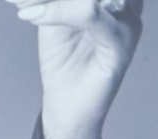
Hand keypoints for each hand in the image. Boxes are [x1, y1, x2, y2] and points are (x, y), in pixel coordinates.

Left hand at [6, 0, 142, 138]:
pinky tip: (32, 15)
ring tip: (28, 4)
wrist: (66, 109)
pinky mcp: (121, 46)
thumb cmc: (63, 62)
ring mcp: (129, 24)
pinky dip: (58, 12)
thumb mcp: (54, 16)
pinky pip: (90, 14)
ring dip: (57, 0)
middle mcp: (129, 4)